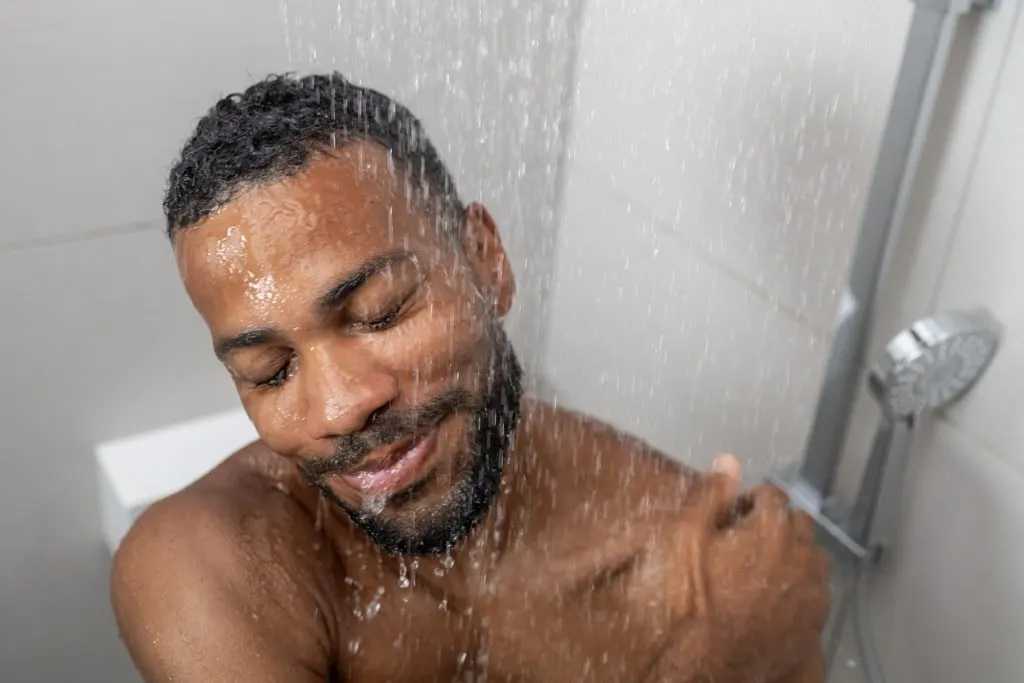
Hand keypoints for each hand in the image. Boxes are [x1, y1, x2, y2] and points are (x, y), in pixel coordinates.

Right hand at [649, 455, 830, 682]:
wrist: (702, 663)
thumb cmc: (689, 601)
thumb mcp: (684, 539)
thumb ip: (709, 496)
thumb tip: (727, 461)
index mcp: (771, 530)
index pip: (773, 494)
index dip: (749, 500)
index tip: (731, 515)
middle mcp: (801, 557)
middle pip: (800, 522)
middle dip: (776, 522)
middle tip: (745, 538)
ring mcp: (811, 593)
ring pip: (813, 557)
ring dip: (794, 552)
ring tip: (762, 566)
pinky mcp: (813, 624)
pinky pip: (817, 591)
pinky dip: (800, 585)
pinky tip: (774, 596)